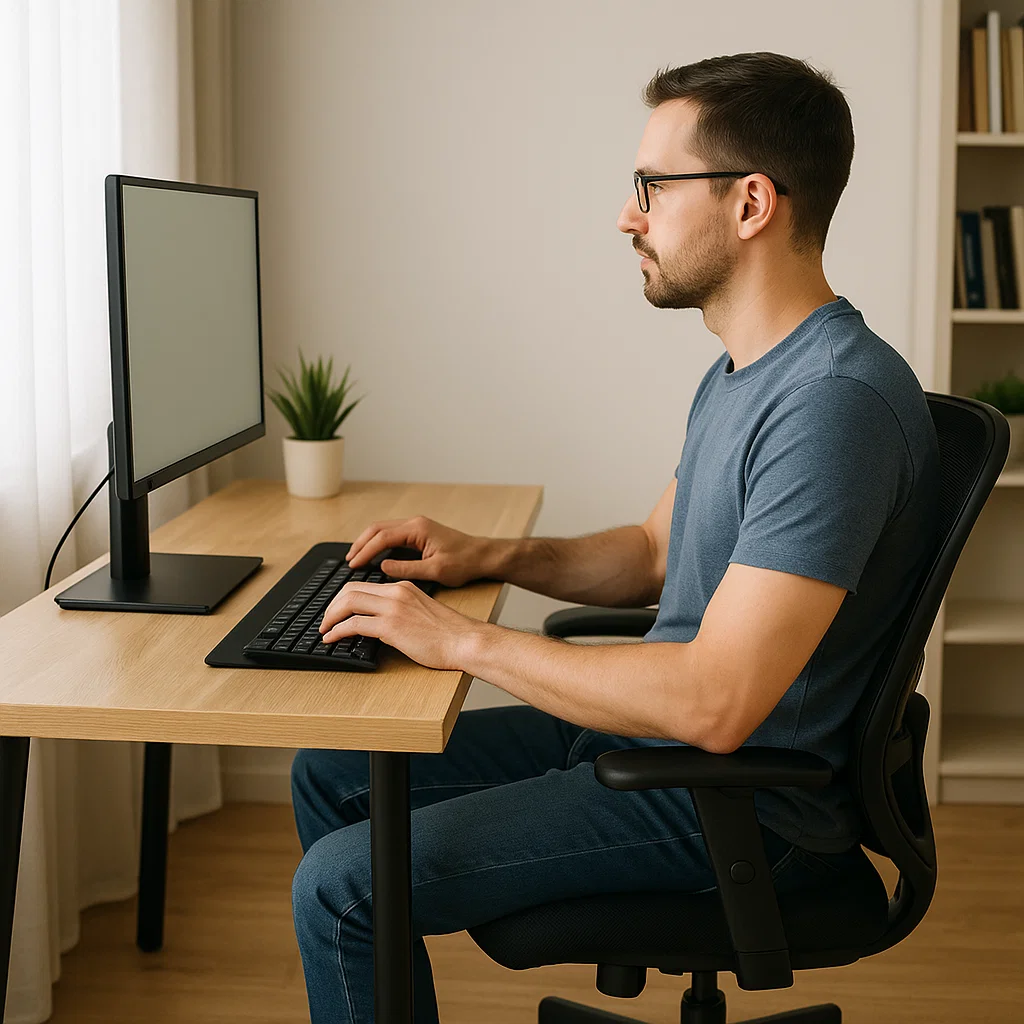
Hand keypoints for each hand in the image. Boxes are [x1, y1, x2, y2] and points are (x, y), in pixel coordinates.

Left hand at [318, 580, 485, 669]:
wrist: (465, 641)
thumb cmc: (450, 634)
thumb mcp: (422, 612)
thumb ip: (403, 610)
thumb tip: (382, 624)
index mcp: (404, 587)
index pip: (364, 585)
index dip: (344, 598)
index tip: (336, 610)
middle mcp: (396, 593)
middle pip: (350, 590)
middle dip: (332, 606)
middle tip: (325, 620)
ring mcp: (393, 608)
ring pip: (348, 603)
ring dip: (330, 617)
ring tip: (324, 630)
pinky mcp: (391, 626)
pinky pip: (354, 625)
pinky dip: (337, 631)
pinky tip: (331, 639)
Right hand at [345, 515, 493, 586]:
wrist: (483, 556)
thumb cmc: (464, 562)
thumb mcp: (435, 570)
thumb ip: (406, 569)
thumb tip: (382, 568)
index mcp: (417, 529)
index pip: (382, 537)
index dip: (365, 552)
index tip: (353, 564)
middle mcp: (415, 523)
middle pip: (378, 529)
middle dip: (361, 544)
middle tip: (349, 560)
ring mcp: (417, 527)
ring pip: (384, 530)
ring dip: (368, 542)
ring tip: (356, 558)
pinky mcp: (420, 533)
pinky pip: (393, 535)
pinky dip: (379, 543)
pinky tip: (374, 556)